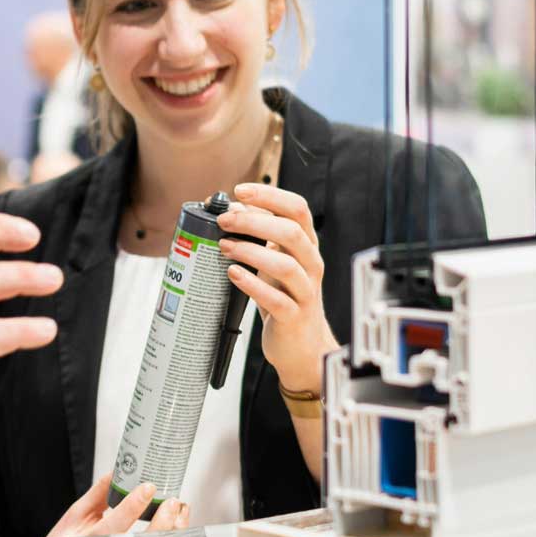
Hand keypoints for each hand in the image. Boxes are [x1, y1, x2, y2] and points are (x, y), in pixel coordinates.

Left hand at [220, 182, 337, 394]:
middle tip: (224, 221)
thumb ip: (258, 236)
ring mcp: (305, 291)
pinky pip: (276, 299)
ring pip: (286, 265)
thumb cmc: (285, 298)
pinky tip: (233, 274)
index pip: (297, 209)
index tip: (240, 191)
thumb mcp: (273, 262)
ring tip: (224, 247)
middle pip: (292, 232)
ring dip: (251, 251)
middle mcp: (311, 264)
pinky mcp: (294, 316)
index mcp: (306, 245)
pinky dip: (252, 284)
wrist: (302, 345)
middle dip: (254, 222)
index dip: (269, 196)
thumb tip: (232, 210)